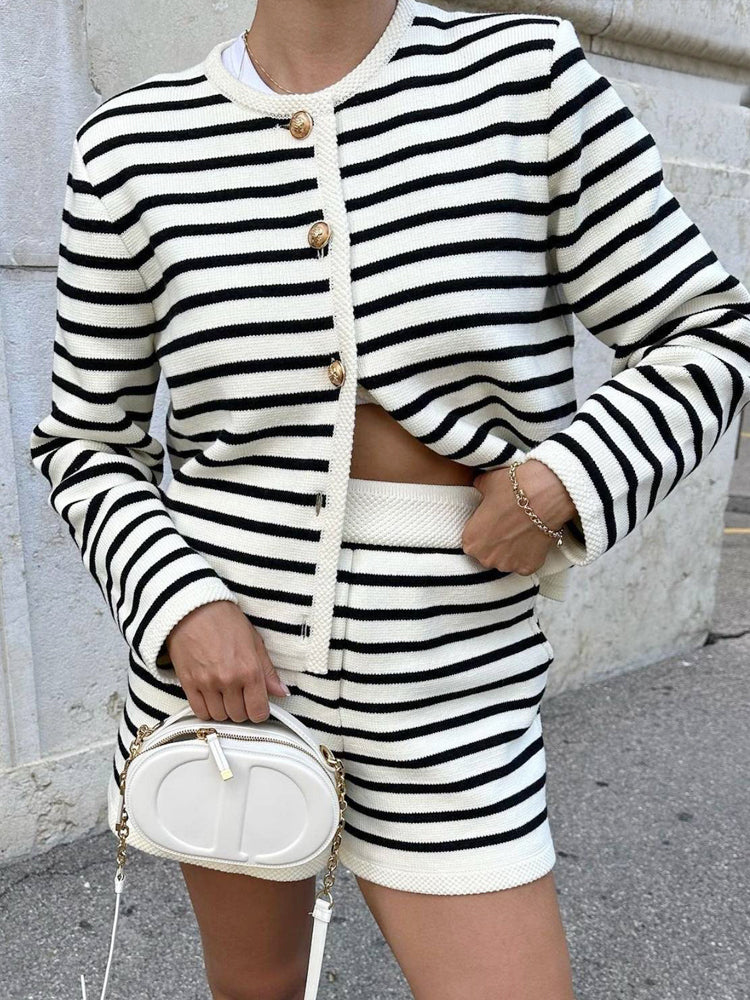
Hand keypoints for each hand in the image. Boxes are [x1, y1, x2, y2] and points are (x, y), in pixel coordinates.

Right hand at [164, 600, 290, 722]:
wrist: (193, 609)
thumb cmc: (225, 620)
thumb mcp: (254, 641)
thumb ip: (268, 671)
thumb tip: (281, 691)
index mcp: (249, 670)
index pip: (258, 711)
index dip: (260, 712)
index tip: (257, 705)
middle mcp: (229, 680)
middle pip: (239, 716)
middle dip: (243, 709)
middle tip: (241, 696)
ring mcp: (207, 683)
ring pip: (219, 716)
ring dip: (225, 710)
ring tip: (225, 694)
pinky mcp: (188, 683)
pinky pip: (200, 712)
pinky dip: (207, 710)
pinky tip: (211, 698)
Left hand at [462, 460, 576, 575]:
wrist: (543, 496)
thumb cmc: (512, 490)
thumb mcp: (487, 483)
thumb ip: (478, 488)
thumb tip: (479, 485)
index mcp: (470, 541)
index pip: (472, 542)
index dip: (483, 532)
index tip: (492, 523)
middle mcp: (485, 558)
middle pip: (488, 554)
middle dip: (496, 544)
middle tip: (508, 526)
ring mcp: (507, 565)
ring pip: (506, 561)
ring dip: (512, 551)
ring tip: (521, 531)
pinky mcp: (527, 568)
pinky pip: (525, 565)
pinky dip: (529, 555)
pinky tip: (533, 538)